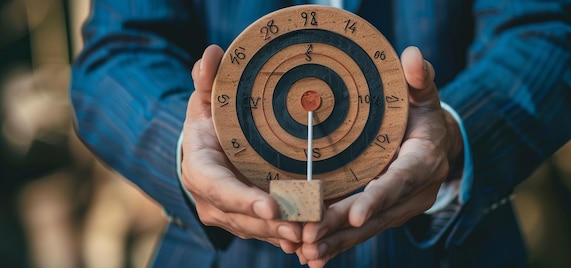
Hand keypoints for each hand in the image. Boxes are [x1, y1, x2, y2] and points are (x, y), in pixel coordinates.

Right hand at [181, 45, 302, 251]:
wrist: (204, 152)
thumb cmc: (208, 123)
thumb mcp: (205, 100)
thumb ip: (208, 80)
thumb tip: (213, 52)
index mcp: (200, 170)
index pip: (219, 188)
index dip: (242, 200)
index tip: (270, 207)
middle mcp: (211, 200)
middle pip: (241, 217)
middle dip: (271, 225)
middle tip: (301, 226)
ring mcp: (228, 215)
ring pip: (256, 230)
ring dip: (282, 234)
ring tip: (311, 235)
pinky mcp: (246, 222)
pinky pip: (266, 233)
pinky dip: (286, 237)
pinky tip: (312, 241)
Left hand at [297, 46, 463, 266]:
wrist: (438, 144)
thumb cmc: (424, 114)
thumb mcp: (425, 94)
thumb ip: (421, 79)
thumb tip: (414, 56)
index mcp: (423, 161)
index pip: (400, 180)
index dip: (378, 197)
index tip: (355, 213)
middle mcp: (414, 191)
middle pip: (377, 212)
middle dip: (343, 226)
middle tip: (311, 236)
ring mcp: (400, 207)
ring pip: (367, 229)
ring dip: (337, 241)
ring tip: (307, 253)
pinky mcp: (386, 214)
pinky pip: (361, 231)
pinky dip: (339, 243)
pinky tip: (312, 256)